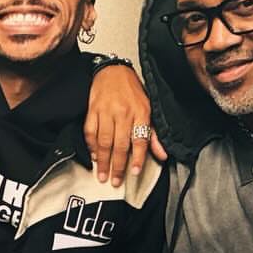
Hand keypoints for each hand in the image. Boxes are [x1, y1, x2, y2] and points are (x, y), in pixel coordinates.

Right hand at [83, 63, 166, 187]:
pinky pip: (90, 132)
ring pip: (104, 141)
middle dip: (118, 166)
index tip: (134, 172)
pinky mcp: (92, 110)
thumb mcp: (148, 109)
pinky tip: (94, 157)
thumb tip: (162, 155)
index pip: (140, 140)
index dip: (137, 158)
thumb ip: (153, 134)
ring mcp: (106, 111)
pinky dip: (91, 146)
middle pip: (120, 144)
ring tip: (102, 175)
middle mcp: (123, 113)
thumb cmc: (132, 91)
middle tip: (115, 182)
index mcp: (141, 112)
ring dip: (103, 161)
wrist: (113, 70)